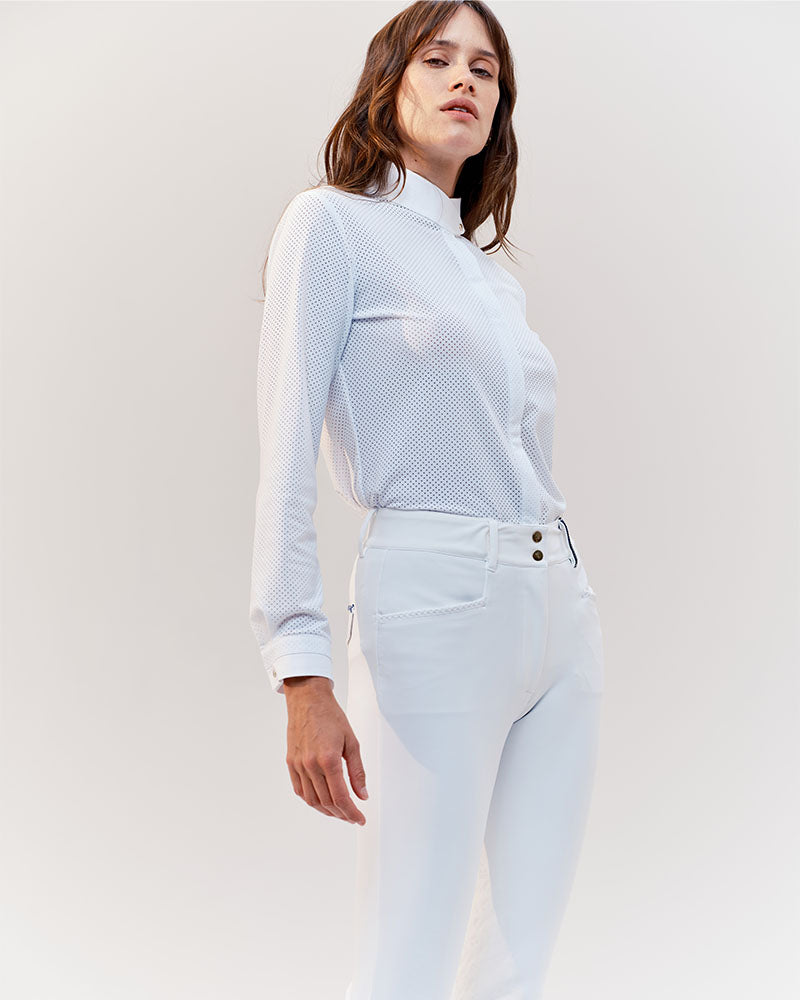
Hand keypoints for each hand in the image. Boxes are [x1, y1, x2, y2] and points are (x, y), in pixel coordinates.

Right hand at [283, 676, 367, 824]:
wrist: (308, 700)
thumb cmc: (331, 716)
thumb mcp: (352, 742)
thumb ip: (357, 771)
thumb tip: (362, 795)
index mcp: (328, 759)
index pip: (341, 797)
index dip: (351, 813)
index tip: (360, 819)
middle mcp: (311, 765)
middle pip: (326, 802)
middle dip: (342, 814)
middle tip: (353, 816)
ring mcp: (298, 765)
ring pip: (312, 800)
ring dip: (326, 811)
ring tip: (339, 812)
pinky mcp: (291, 762)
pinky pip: (299, 790)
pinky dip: (311, 800)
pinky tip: (321, 801)